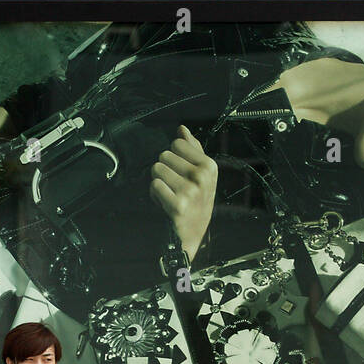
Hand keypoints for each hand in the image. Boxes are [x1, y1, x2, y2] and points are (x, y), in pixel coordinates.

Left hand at [149, 124, 216, 263]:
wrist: (194, 233)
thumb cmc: (196, 202)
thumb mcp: (202, 175)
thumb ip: (193, 149)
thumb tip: (182, 129)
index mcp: (209, 166)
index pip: (177, 143)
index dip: (174, 157)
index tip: (181, 173)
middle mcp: (202, 177)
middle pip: (164, 156)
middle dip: (164, 170)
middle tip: (174, 186)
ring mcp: (190, 191)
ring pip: (157, 170)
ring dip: (158, 183)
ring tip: (170, 194)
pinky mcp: (177, 205)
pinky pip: (154, 186)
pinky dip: (155, 195)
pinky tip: (165, 203)